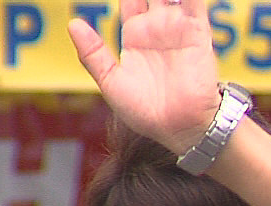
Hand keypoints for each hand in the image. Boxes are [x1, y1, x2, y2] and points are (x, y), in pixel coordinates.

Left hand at [68, 0, 221, 155]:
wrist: (180, 127)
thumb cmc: (146, 113)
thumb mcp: (111, 83)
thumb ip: (93, 54)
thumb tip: (73, 24)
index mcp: (136, 39)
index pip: (130, 1)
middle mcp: (158, 31)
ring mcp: (178, 31)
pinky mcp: (197, 35)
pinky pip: (195, 4)